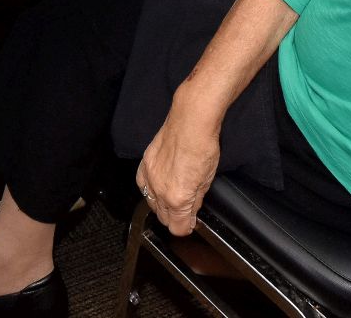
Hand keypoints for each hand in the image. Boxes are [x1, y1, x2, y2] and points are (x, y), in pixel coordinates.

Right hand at [135, 97, 222, 236]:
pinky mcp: (144, 165)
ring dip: (162, 205)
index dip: (186, 227)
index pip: (177, 228)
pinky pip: (143, 186)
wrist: (190, 121)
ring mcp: (149, 177)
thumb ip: (196, 201)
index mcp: (178, 198)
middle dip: (174, 217)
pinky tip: (159, 185)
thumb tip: (191, 212)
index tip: (190, 223)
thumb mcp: (207, 180)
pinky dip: (150, 190)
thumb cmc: (203, 147)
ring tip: (173, 196)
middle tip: (185, 210)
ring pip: (151, 203)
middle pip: (163, 218)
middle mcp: (160, 191)